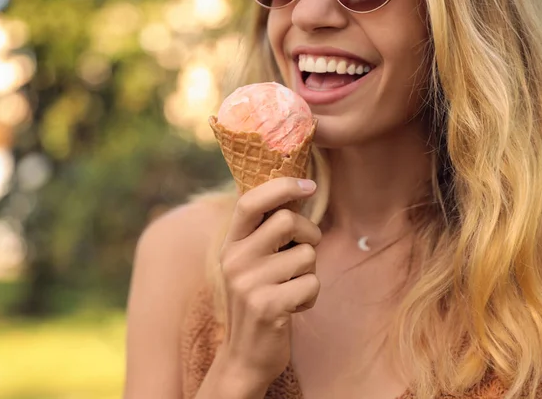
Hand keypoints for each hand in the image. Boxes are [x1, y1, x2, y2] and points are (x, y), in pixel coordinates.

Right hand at [218, 177, 321, 385]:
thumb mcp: (252, 263)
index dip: (281, 186)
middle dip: (309, 234)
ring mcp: (248, 284)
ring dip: (310, 272)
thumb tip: (299, 190)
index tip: (308, 184)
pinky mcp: (267, 307)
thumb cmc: (258, 300)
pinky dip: (310, 296)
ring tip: (291, 288)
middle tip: (304, 251)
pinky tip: (292, 308)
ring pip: (306, 255)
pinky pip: (311, 284)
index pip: (250, 201)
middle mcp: (234, 260)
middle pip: (287, 221)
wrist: (244, 356)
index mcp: (230, 244)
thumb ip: (267, 231)